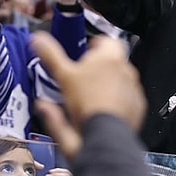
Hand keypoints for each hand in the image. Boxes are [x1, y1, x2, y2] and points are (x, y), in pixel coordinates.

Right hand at [31, 33, 145, 159]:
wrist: (106, 135)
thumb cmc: (87, 105)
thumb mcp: (63, 76)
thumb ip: (51, 54)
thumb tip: (37, 39)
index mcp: (109, 56)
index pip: (107, 40)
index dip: (94, 45)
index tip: (85, 52)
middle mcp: (126, 69)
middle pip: (114, 60)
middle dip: (99, 66)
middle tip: (83, 76)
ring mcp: (134, 88)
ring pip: (121, 79)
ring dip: (109, 83)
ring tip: (91, 96)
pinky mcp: (138, 105)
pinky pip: (128, 98)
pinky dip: (118, 100)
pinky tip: (103, 110)